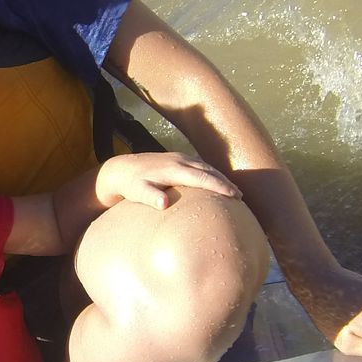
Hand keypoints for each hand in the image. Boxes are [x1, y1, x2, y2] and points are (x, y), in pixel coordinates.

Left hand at [96, 152, 240, 209]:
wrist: (121, 168)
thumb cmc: (130, 184)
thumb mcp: (137, 192)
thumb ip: (150, 196)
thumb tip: (164, 203)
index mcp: (173, 169)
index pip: (202, 177)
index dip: (219, 186)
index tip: (234, 196)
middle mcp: (180, 160)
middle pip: (209, 170)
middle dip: (225, 182)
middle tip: (240, 197)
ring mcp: (180, 157)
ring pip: (206, 166)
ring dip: (221, 177)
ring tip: (234, 191)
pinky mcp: (178, 159)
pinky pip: (200, 165)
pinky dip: (212, 173)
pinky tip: (217, 183)